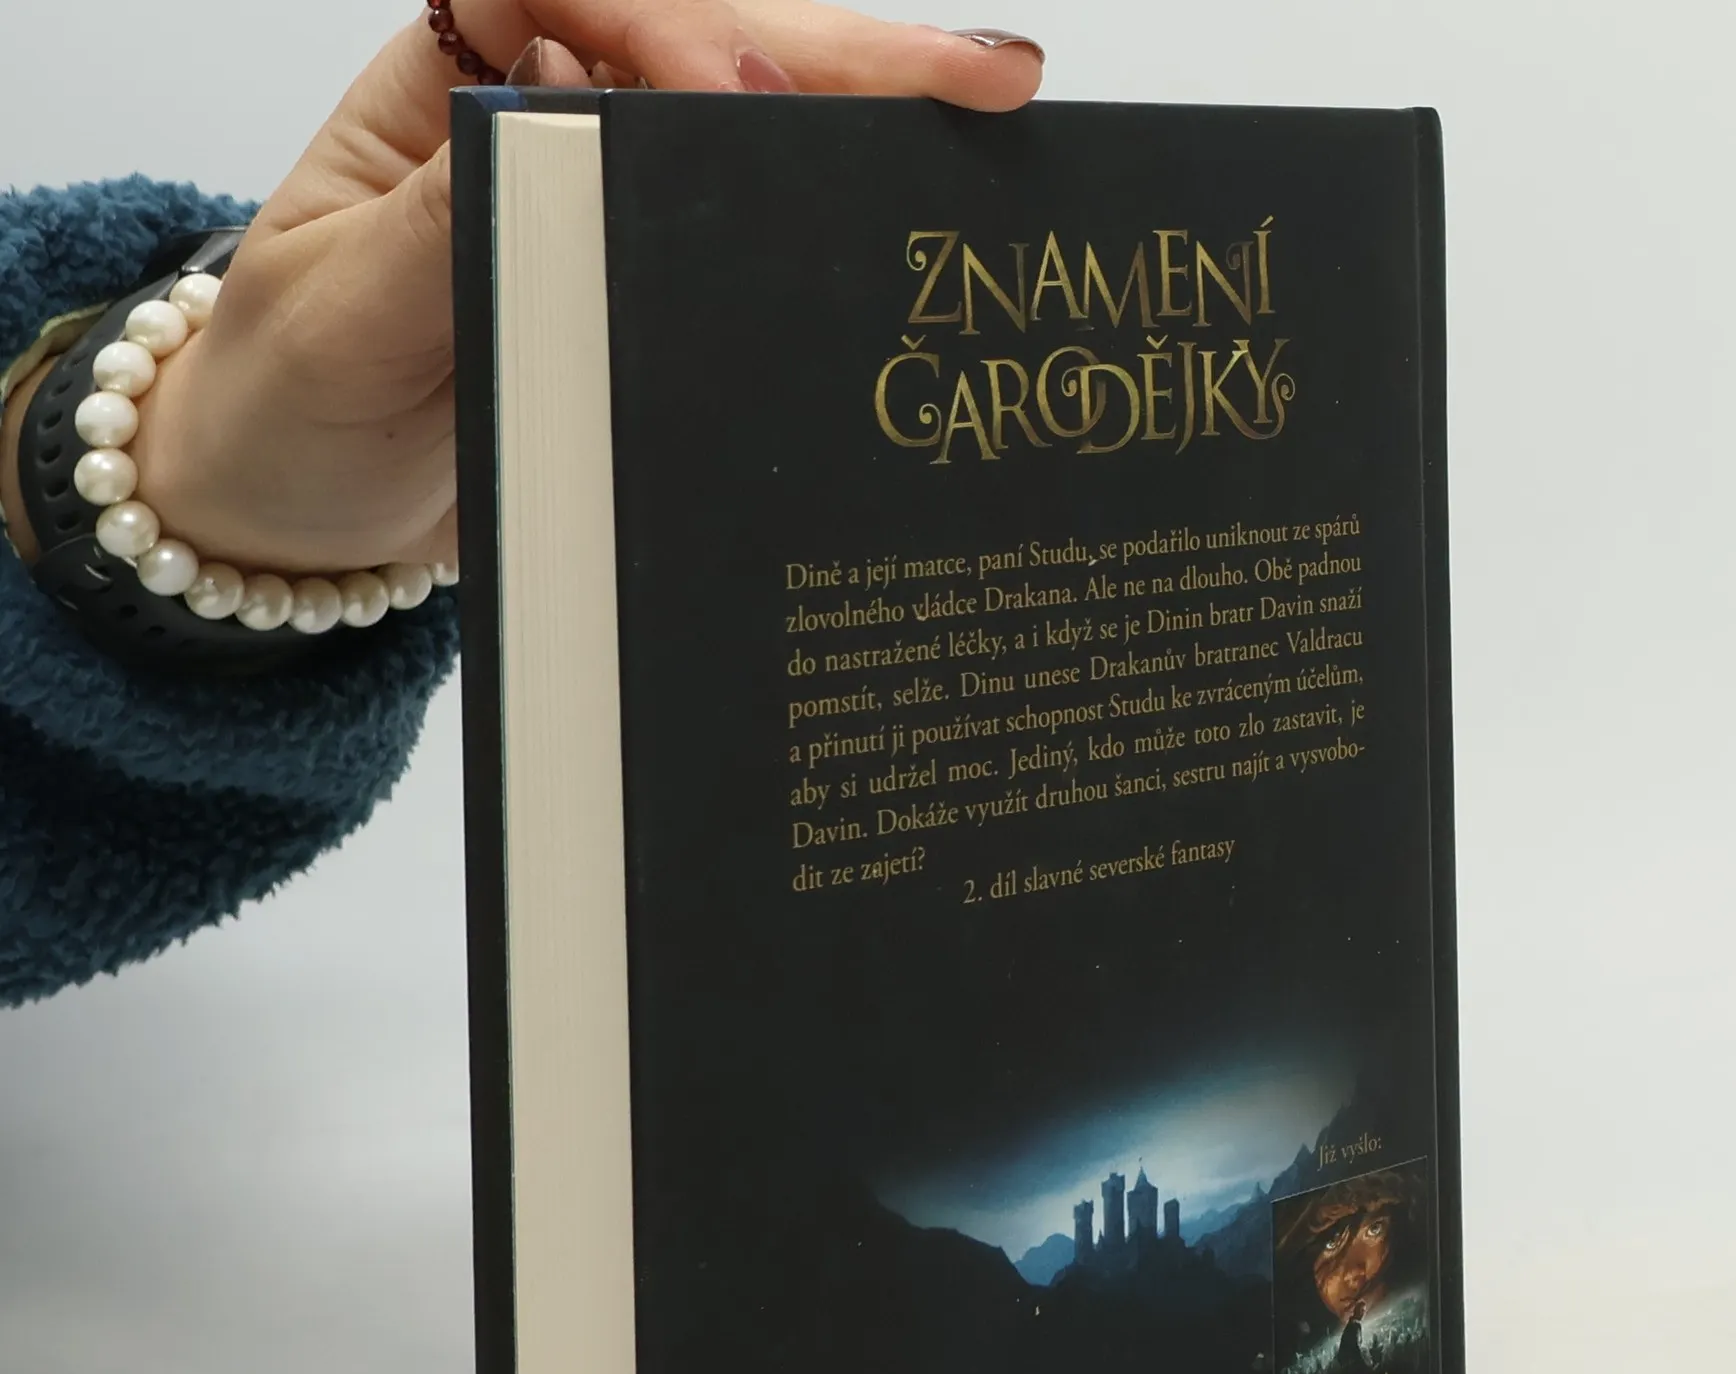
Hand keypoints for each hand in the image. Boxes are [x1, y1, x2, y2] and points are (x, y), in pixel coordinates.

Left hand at [4, 5, 1041, 575]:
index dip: (671, 28)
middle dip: (838, 49)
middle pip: (702, 35)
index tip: (734, 97)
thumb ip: (445, 216)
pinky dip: (829, 208)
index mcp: (449, 88)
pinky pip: (741, 227)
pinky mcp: (635, 279)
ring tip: (994, 105)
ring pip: (746, 120)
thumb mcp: (341, 315)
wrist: (291, 510)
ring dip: (867, 109)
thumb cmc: (288, 402)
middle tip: (982, 77)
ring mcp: (600, 198)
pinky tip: (918, 198)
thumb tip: (566, 93)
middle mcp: (539, 117)